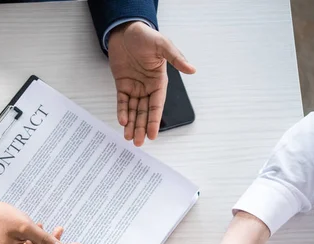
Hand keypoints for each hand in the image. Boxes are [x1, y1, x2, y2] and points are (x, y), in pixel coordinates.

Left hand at [108, 21, 195, 145]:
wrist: (126, 31)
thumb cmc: (146, 37)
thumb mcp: (163, 46)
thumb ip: (176, 59)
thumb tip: (192, 69)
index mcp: (159, 81)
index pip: (157, 105)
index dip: (154, 120)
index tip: (152, 135)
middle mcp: (147, 87)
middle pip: (144, 112)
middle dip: (141, 127)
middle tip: (138, 142)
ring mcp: (134, 87)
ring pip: (133, 110)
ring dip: (131, 124)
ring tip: (129, 138)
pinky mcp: (122, 84)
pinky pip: (121, 101)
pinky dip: (121, 111)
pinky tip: (122, 121)